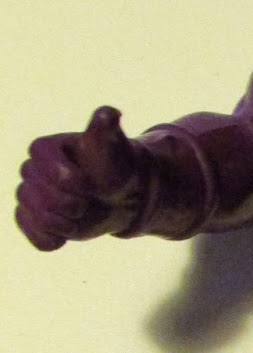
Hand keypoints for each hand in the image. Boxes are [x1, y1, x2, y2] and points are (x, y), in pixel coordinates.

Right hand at [15, 107, 147, 249]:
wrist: (123, 197)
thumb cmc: (116, 167)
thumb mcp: (112, 147)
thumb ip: (104, 129)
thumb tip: (109, 113)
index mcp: (46, 148)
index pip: (38, 158)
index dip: (62, 175)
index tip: (84, 182)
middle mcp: (34, 170)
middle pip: (31, 189)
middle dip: (64, 202)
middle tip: (87, 203)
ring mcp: (33, 196)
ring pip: (31, 212)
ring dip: (60, 221)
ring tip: (82, 215)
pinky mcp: (37, 219)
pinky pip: (29, 232)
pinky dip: (46, 238)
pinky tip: (63, 239)